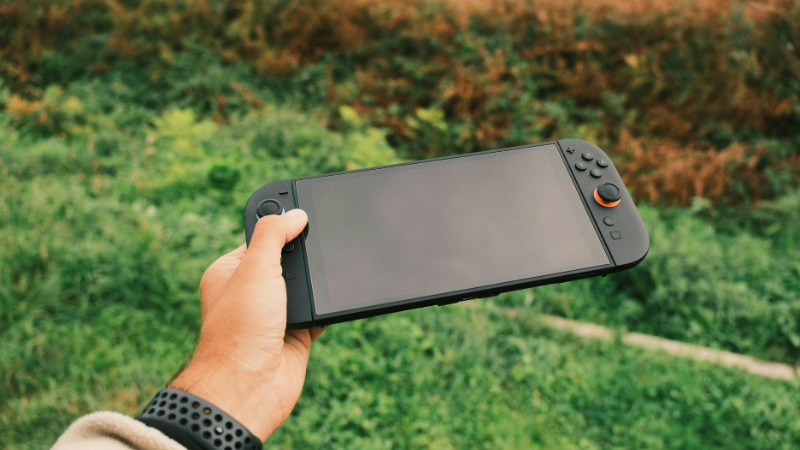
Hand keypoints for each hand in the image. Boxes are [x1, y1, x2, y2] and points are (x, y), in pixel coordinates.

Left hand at [169, 209, 325, 440]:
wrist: (248, 387)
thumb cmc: (240, 330)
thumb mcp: (254, 268)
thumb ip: (274, 235)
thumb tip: (295, 214)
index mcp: (230, 271)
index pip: (259, 236)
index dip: (279, 221)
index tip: (303, 203)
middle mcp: (251, 291)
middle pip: (286, 258)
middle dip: (304, 250)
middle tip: (325, 233)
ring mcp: (274, 313)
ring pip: (304, 284)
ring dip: (318, 279)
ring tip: (333, 265)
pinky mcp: (296, 333)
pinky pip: (319, 310)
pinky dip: (329, 304)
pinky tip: (340, 294)